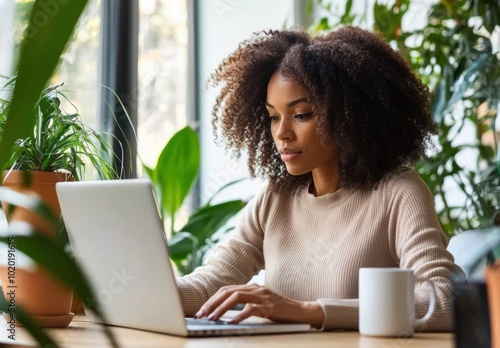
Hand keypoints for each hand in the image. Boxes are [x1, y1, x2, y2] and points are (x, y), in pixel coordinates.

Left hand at [194, 283, 323, 327]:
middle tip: (201, 314)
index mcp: (252, 287)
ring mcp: (263, 296)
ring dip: (221, 308)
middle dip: (212, 303)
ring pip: (236, 297)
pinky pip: (251, 309)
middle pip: (228, 291)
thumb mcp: (260, 304)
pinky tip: (231, 323)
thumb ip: (246, 304)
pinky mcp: (269, 306)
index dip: (213, 299)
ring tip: (211, 318)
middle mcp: (255, 288)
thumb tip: (226, 314)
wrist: (301, 311)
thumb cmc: (280, 310)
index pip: (226, 290)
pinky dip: (239, 316)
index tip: (202, 310)